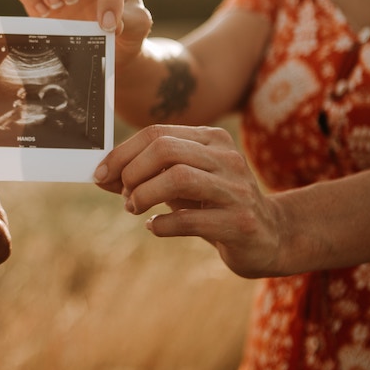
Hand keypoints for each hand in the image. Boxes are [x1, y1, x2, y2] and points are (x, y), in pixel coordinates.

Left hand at [93, 124, 283, 277]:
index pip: (156, 132)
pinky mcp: (241, 222)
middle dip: (132, 172)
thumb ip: (142, 176)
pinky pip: (190, 219)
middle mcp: (226, 157)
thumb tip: (100, 175)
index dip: (121, 153)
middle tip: (124, 195)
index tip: (99, 174)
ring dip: (144, 195)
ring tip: (135, 208)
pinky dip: (162, 224)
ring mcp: (237, 189)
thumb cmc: (213, 204)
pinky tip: (155, 226)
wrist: (270, 236)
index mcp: (211, 139)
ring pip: (178, 177)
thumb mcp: (179, 183)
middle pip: (165, 149)